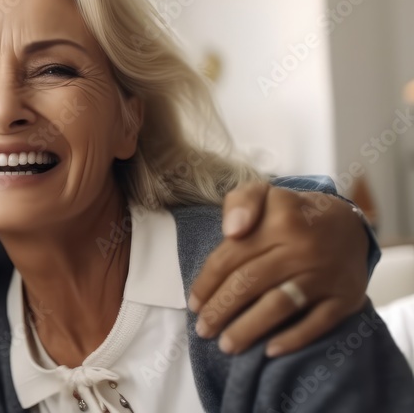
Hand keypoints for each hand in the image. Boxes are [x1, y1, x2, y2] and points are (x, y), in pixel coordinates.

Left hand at [188, 182, 368, 356]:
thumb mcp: (264, 194)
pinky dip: (293, 339)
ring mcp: (324, 276)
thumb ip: (240, 203)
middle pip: (250, 283)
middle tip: (204, 329)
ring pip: (279, 306)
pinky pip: (317, 323)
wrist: (350, 226)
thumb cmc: (292, 214)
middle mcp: (302, 249)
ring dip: (248, 329)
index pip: (231, 257)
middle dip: (221, 310)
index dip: (207, 283)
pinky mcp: (345, 298)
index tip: (194, 304)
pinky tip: (269, 350)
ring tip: (226, 345)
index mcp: (278, 222)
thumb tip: (231, 231)